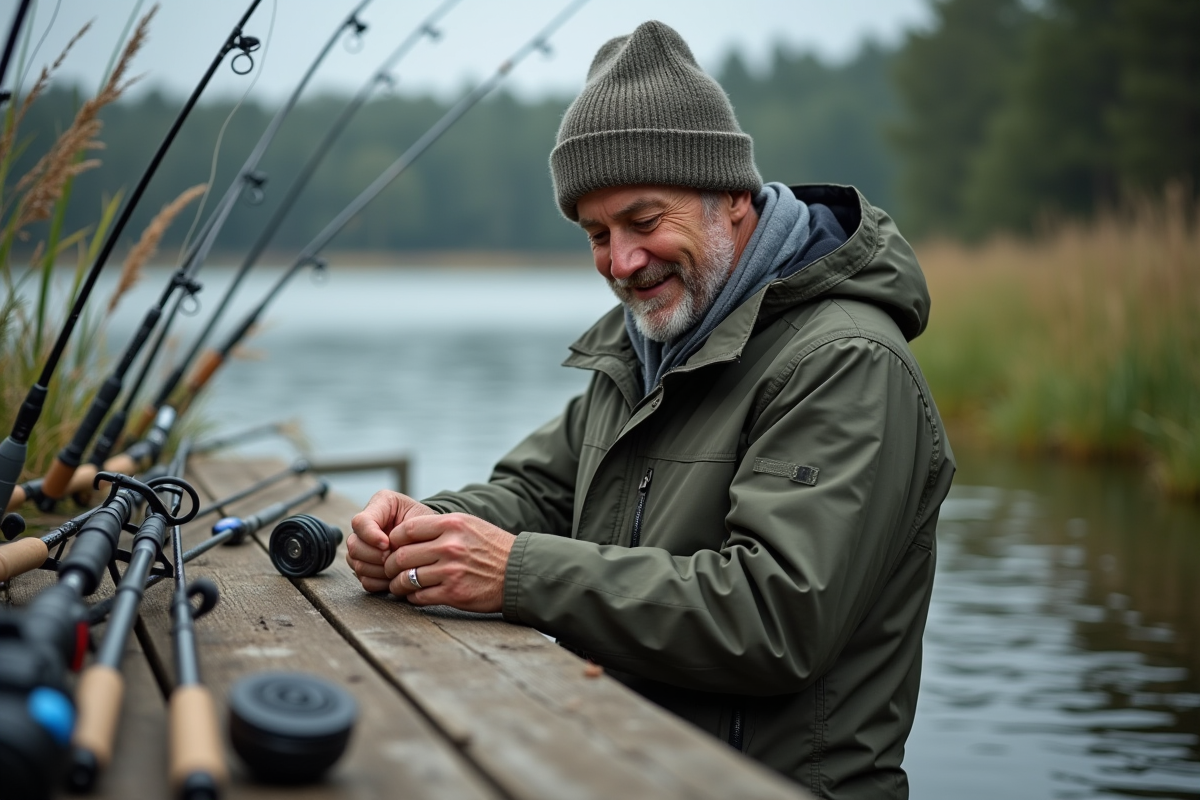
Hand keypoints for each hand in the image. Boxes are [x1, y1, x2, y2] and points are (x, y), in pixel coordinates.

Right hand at [347, 491, 437, 592]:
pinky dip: (380, 582)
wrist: (431, 536)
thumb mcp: (422, 516)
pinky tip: (394, 577)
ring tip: (397, 567)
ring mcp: (362, 547)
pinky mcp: (365, 566)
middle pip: (354, 545)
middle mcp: (364, 527)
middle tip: (393, 557)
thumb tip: (391, 548)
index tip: (387, 544)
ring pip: (357, 564)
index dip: (371, 536)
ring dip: (379, 570)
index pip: (360, 522)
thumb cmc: (427, 523)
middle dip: (375, 556)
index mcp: (378, 505)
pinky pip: (365, 580)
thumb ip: (407, 528)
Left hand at [383, 513, 514, 612]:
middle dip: (390, 565)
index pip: (406, 529)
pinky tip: (415, 594)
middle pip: (401, 555)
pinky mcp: (453, 593)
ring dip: (398, 583)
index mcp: (452, 524)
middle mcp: (450, 546)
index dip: (393, 540)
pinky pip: (419, 596)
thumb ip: (440, 526)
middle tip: (391, 569)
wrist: (518, 572)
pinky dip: (412, 596)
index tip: (393, 547)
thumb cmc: (492, 548)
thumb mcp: (469, 525)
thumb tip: (406, 533)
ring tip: (399, 584)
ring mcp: (451, 571)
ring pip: (406, 578)